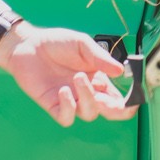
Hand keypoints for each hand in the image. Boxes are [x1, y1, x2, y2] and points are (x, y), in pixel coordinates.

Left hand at [0, 23, 129, 126]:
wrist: (27, 44)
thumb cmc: (55, 42)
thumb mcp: (82, 44)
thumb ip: (100, 57)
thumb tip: (120, 71)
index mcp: (98, 78)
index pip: (118, 96)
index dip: (128, 102)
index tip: (133, 98)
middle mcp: (86, 91)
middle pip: (109, 111)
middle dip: (113, 108)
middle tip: (106, 97)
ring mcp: (70, 100)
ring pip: (88, 114)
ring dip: (87, 99)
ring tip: (77, 78)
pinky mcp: (53, 105)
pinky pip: (65, 117)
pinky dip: (68, 108)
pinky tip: (64, 91)